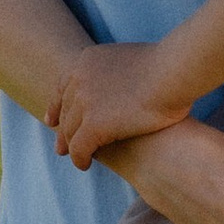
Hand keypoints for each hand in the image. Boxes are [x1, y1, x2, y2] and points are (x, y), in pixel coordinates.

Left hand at [47, 39, 192, 169]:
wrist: (173, 72)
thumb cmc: (167, 66)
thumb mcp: (132, 59)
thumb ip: (120, 70)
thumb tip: (127, 79)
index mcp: (86, 61)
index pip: (62, 86)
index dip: (57, 106)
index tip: (51, 120)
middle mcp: (79, 79)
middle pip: (64, 110)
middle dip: (62, 130)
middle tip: (61, 147)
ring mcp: (84, 102)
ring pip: (70, 131)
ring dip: (72, 147)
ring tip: (78, 159)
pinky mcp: (93, 125)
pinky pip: (79, 148)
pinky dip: (79, 158)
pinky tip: (85, 165)